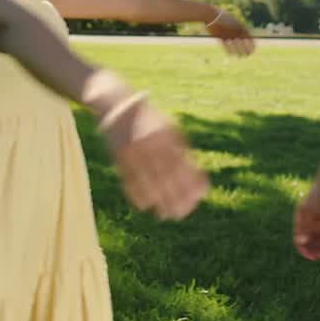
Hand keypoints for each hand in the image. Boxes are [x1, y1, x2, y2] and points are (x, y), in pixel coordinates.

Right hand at [98, 94, 209, 219]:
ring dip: (158, 201)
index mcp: (166, 136)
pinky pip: (129, 180)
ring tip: (166, 215)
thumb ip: (182, 149)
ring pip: (147, 182)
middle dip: (176, 197)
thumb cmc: (150, 120)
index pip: (183, 164)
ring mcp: (133, 151)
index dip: (192, 182)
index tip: (200, 197)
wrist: (118, 104)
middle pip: (166, 176)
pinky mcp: (118, 156)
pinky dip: (137, 195)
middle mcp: (150, 144)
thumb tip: (197, 174)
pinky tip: (145, 206)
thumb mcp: (170, 128)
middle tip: (183, 213)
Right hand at [206, 9, 255, 55]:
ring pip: (236, 46)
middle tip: (247, 55)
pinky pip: (226, 46)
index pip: (249, 37)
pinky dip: (229, 51)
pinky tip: (231, 54)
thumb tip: (242, 31)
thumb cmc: (221, 16)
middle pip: (243, 43)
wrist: (211, 14)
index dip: (252, 44)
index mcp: (240, 26)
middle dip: (246, 50)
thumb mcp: (232, 20)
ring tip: (240, 57)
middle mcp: (235, 31)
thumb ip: (237, 26)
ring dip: (239, 52)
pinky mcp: (220, 37)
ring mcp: (228, 34)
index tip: (253, 50)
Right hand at [293, 180, 319, 259]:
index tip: (311, 257)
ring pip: (316, 238)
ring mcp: (316, 220)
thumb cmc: (319, 197)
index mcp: (300, 219)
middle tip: (319, 258)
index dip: (303, 249)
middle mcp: (306, 221)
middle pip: (307, 239)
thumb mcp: (314, 213)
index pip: (298, 238)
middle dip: (312, 249)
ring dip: (319, 247)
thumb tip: (301, 241)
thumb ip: (307, 227)